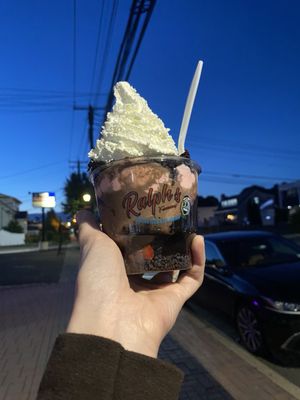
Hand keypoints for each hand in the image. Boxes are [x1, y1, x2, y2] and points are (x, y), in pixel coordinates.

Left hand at [67, 210, 204, 357]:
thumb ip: (88, 227)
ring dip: (183, 248)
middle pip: (153, 258)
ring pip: (175, 268)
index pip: (129, 249)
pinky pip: (192, 279)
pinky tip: (198, 239)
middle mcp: (134, 283)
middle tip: (170, 218)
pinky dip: (198, 260)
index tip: (146, 212)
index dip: (137, 231)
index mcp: (114, 271)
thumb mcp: (91, 245)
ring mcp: (156, 293)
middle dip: (162, 239)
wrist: (111, 320)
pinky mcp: (175, 301)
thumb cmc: (98, 279)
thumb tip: (83, 210)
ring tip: (187, 227)